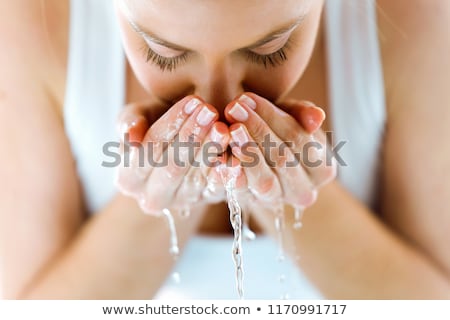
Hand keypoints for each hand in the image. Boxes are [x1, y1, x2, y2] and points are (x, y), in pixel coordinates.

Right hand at [115, 96, 229, 214]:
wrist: (179, 147)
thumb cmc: (154, 125)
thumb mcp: (138, 117)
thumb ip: (129, 122)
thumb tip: (132, 138)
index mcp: (128, 179)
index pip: (149, 149)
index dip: (170, 124)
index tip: (191, 101)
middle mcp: (152, 198)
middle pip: (172, 166)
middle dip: (192, 136)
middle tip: (210, 111)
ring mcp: (180, 202)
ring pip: (196, 178)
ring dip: (212, 152)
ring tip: (224, 127)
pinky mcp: (206, 201)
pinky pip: (217, 191)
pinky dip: (227, 176)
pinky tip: (236, 160)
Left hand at [223, 93, 336, 208]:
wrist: (259, 157)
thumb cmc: (280, 132)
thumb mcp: (292, 117)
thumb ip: (304, 113)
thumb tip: (317, 117)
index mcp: (323, 169)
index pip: (300, 139)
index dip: (274, 117)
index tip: (248, 98)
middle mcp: (304, 192)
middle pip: (282, 159)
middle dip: (256, 130)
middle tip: (233, 108)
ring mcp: (278, 201)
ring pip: (264, 180)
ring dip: (246, 152)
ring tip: (229, 128)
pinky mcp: (252, 205)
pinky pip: (242, 193)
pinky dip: (232, 175)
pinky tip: (221, 158)